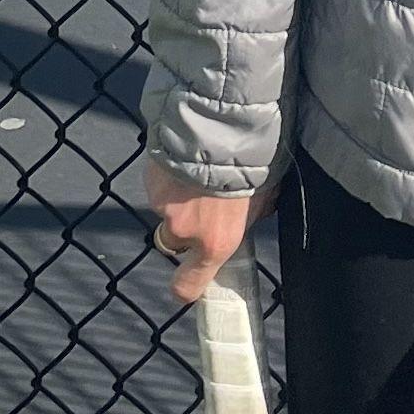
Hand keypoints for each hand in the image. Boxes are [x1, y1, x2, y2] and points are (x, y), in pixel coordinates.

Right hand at [141, 161, 256, 302]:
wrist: (221, 126)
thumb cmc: (252, 163)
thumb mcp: (263, 197)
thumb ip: (250, 215)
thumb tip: (250, 216)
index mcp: (216, 243)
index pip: (188, 285)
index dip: (185, 286)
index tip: (186, 282)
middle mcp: (185, 231)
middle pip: (173, 242)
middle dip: (184, 227)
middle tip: (201, 205)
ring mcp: (164, 207)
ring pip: (167, 209)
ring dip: (178, 196)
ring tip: (197, 171)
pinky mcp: (151, 181)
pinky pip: (159, 184)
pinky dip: (169, 175)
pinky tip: (185, 157)